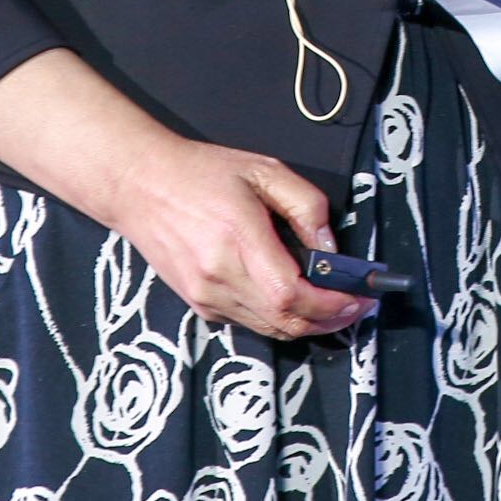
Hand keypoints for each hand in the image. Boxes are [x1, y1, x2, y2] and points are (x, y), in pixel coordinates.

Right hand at [106, 132, 375, 341]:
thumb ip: (306, 206)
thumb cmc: (204, 173)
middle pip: (285, 322)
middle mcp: (220, 277)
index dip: (331, 304)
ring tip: (332, 305)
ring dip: (306, 324)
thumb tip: (330, 248)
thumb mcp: (265, 171)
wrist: (140, 186)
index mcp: (239, 240)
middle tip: (355, 305)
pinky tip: (292, 300)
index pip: (292, 295)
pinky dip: (277, 318)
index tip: (359, 296)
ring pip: (269, 329)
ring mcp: (206, 296)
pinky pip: (248, 323)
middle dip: (328, 320)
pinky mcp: (199, 304)